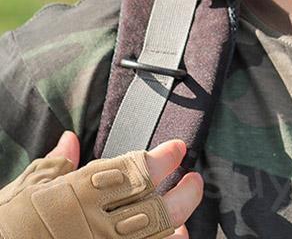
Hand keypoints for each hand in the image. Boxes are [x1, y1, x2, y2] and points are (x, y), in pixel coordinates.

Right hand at [0, 131, 203, 237]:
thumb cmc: (7, 225)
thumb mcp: (26, 191)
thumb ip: (55, 165)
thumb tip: (71, 139)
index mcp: (80, 192)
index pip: (135, 170)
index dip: (163, 158)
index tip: (177, 148)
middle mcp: (97, 221)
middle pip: (156, 206)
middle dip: (183, 193)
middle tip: (194, 180)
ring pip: (156, 233)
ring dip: (177, 221)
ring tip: (185, 213)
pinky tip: (173, 238)